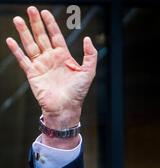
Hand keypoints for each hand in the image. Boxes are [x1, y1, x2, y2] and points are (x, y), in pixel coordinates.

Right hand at [5, 6, 96, 130]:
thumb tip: (87, 39)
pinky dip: (16, 50)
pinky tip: (10, 40)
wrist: (66, 108)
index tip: (45, 12)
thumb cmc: (78, 92)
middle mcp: (51, 58)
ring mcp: (41, 65)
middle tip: (30, 8)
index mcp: (64, 56)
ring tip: (18, 19)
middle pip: (41, 36)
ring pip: (31, 45)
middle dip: (36, 23)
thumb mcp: (88, 72)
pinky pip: (23, 60)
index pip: (56, 36)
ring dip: (24, 32)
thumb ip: (90, 55)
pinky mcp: (32, 74)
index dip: (50, 24)